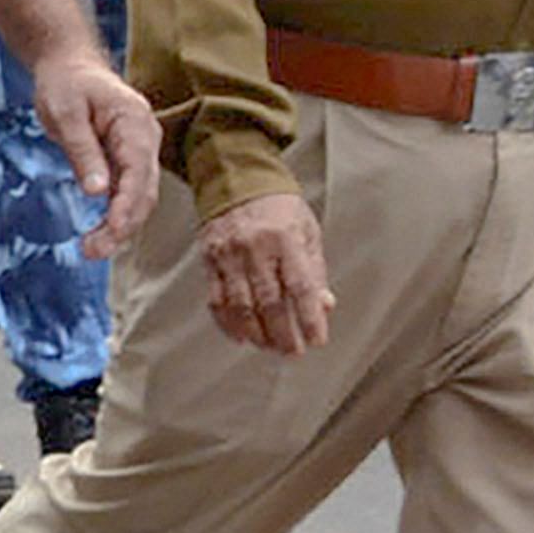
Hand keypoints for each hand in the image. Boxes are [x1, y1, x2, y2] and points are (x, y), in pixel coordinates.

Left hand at [29, 56, 160, 258]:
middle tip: (93, 250)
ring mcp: (139, 151)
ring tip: (92, 249)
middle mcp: (145, 139)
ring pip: (138, 197)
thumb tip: (97, 192)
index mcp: (134, 123)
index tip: (112, 231)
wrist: (69, 67)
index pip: (138, 172)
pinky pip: (127, 193)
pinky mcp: (126, 161)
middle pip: (144, 191)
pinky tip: (100, 234)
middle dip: (123, 225)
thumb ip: (82, 151)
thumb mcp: (65, 113)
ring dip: (120, 226)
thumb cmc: (66, 84)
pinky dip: (116, 215)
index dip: (127, 206)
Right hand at [197, 187, 334, 354]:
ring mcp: (229, 256)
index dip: (309, 318)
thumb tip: (324, 306)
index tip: (316, 339)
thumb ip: (315, 270)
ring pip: (241, 306)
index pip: (301, 287)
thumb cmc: (277, 207)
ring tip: (269, 346)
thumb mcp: (307, 232)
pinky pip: (216, 300)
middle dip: (283, 333)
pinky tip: (240, 335)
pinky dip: (228, 323)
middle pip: (270, 302)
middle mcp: (255, 248)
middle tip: (292, 351)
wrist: (236, 181)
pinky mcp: (210, 261)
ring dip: (256, 332)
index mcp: (286, 239)